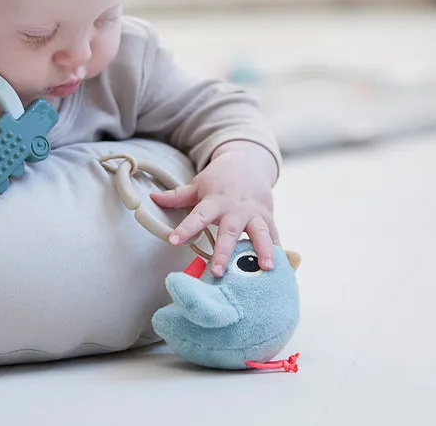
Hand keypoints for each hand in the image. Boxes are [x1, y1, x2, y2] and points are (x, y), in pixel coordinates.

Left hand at [151, 141, 279, 277]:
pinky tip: (283, 269)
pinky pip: (275, 236)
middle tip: (218, 271)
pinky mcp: (268, 218)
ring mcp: (254, 214)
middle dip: (224, 251)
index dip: (186, 228)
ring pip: (260, 233)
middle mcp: (235, 209)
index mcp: (215, 201)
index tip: (173, 241)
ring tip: (266, 268)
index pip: (198, 216)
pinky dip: (279, 252)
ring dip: (263, 251)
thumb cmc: (219, 179)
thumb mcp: (198, 185)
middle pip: (229, 231)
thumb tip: (152, 198)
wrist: (248, 163)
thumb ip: (177, 196)